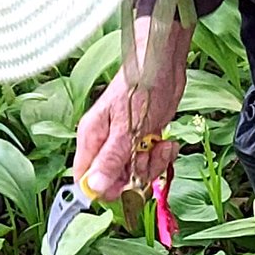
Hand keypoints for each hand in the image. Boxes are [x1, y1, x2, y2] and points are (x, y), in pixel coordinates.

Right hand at [73, 16, 191, 201]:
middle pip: (114, 181)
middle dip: (135, 176)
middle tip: (147, 158)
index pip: (86, 180)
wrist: (164, 65)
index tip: (125, 185)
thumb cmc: (140, 88)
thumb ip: (111, 160)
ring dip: (153, 165)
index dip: (105, 189)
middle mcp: (105, 145)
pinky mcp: (143, 142)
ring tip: (161, 146)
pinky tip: (168, 143)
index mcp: (92, 140)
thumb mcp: (126, 129)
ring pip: (135, 175)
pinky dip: (162, 157)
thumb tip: (95, 187)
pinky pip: (150, 163)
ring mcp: (125, 144)